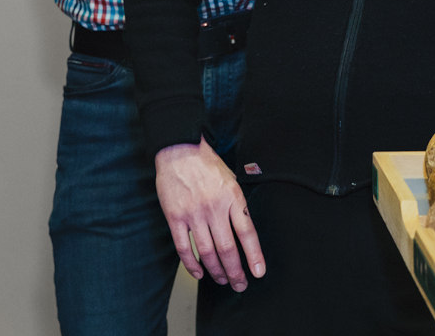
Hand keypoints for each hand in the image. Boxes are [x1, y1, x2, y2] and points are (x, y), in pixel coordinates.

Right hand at [154, 138, 263, 291]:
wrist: (179, 150)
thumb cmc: (207, 164)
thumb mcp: (231, 179)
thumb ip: (237, 204)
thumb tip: (244, 232)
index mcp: (232, 197)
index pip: (247, 233)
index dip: (254, 256)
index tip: (258, 272)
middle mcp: (214, 207)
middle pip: (227, 249)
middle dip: (236, 272)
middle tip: (240, 284)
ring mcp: (193, 214)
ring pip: (207, 252)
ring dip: (216, 271)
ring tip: (223, 280)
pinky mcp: (175, 217)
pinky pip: (184, 248)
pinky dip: (191, 265)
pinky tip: (199, 273)